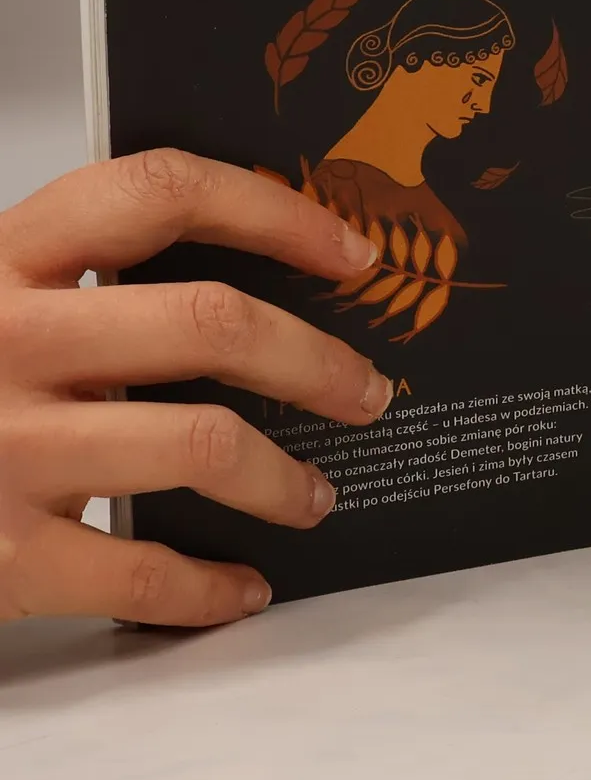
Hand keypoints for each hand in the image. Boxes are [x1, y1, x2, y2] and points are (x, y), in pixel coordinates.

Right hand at [0, 152, 393, 626]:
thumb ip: (76, 287)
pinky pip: (138, 570)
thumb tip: (258, 283)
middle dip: (317, 360)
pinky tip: (238, 587)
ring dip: (285, 477)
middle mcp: (2, 340)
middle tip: (366, 390)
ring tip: (314, 494)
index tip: (352, 251)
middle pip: (211, 321)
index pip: (158, 191)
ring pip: (204, 442)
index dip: (275, 210)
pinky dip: (208, 587)